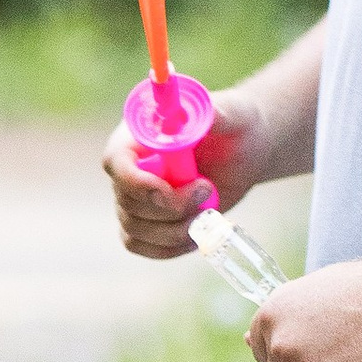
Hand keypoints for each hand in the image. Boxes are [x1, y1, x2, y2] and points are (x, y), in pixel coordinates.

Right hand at [101, 88, 265, 259]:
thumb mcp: (233, 114)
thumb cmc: (237, 125)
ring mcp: (134, 197)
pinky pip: (140, 245)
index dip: (136, 183)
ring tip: (209, 213)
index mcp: (139, 134)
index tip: (168, 191)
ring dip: (175, 230)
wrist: (245, 151)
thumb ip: (211, 115)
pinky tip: (196, 235)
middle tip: (207, 189)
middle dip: (170, 208)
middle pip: (127, 201)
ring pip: (135, 229)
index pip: (116, 162)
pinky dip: (169, 247)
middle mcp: (129, 167)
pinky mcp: (146, 221)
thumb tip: (193, 118)